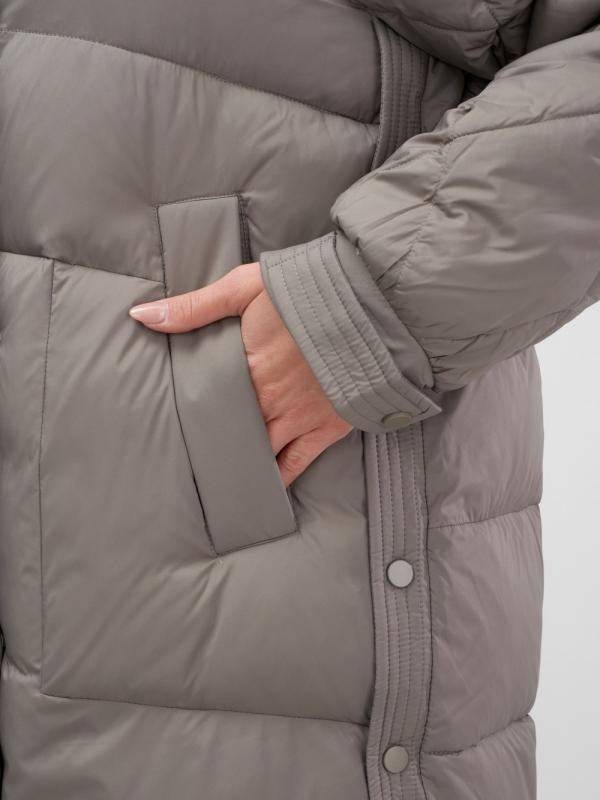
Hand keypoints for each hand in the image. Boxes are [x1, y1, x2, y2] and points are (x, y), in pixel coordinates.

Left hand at [129, 262, 351, 485]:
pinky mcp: (324, 429)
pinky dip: (277, 479)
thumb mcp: (247, 286)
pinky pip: (295, 464)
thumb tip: (142, 317)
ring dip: (237, 463)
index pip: (203, 399)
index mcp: (243, 365)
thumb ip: (195, 307)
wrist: (371, 303)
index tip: (167, 425)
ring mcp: (295, 418)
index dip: (186, 414)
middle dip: (208, 443)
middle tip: (185, 460)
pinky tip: (261, 489)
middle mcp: (266, 399)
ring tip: (215, 480)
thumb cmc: (309, 290)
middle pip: (227, 430)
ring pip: (256, 452)